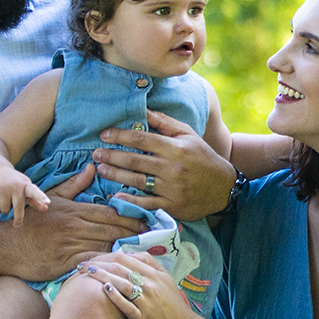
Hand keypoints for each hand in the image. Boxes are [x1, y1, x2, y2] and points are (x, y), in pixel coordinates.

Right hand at [0, 164, 147, 280]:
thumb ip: (74, 184)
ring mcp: (71, 245)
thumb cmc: (30, 221)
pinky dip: (109, 263)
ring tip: (146, 250)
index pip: (109, 212)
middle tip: (155, 235)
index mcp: (74, 209)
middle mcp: (75, 226)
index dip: (131, 216)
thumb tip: (92, 168)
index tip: (148, 219)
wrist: (6, 245)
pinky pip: (93, 262)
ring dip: (126, 247)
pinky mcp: (66, 262)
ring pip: (106, 244)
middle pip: (112, 228)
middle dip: (135, 232)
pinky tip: (123, 265)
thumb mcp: (51, 197)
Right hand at [0, 166, 49, 224]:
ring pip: (5, 210)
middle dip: (18, 218)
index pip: (34, 192)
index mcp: (26, 185)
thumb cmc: (15, 183)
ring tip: (4, 202)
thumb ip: (35, 200)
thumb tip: (46, 209)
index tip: (48, 202)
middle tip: (17, 225)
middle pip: (18, 207)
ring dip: (4, 211)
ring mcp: (3, 188)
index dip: (41, 197)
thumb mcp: (25, 188)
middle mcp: (15, 186)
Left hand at [77, 252, 208, 318]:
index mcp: (154, 274)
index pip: (126, 258)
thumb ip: (149, 264)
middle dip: (98, 264)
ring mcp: (147, 301)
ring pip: (122, 284)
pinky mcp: (143, 318)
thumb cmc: (172, 304)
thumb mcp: (166, 280)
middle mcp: (151, 285)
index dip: (106, 256)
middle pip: (120, 268)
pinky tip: (104, 289)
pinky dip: (115, 296)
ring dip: (102, 276)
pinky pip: (127, 305)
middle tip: (80, 265)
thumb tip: (129, 253)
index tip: (91, 257)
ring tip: (86, 273)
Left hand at [93, 110, 232, 220]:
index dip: (120, 136)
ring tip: (101, 170)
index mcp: (175, 148)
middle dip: (112, 157)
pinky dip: (131, 201)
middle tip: (95, 154)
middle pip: (135, 161)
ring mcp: (172, 189)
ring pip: (137, 181)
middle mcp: (172, 168)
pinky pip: (147, 204)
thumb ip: (165, 123)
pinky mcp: (172, 207)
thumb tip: (144, 111)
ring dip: (115, 176)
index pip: (142, 139)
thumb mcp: (188, 135)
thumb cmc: (203, 157)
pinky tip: (115, 197)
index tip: (104, 135)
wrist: (223, 188)